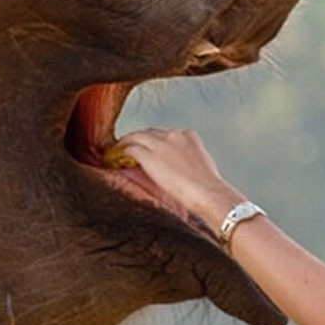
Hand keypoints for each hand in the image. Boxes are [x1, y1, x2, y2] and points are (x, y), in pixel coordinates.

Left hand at [116, 129, 240, 221]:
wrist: (208, 193)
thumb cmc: (208, 186)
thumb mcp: (201, 164)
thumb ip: (189, 158)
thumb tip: (180, 167)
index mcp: (189, 136)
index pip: (166, 133)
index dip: (156, 140)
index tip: (151, 147)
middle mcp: (174, 136)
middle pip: (150, 132)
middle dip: (140, 138)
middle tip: (130, 147)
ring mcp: (161, 145)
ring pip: (137, 136)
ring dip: (127, 142)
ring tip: (119, 149)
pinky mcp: (150, 157)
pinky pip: (130, 148)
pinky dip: (122, 151)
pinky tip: (116, 157)